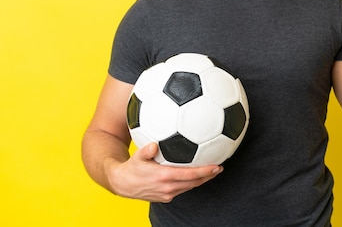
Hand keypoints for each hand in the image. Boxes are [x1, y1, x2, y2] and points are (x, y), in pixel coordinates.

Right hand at [107, 142, 222, 202]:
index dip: (205, 171)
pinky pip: (182, 189)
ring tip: (212, 171)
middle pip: (194, 183)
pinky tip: (196, 176)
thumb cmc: (131, 167)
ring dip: (201, 180)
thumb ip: (146, 150)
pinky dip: (191, 183)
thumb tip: (154, 144)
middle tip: (219, 168)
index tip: (216, 166)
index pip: (190, 175)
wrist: (122, 184)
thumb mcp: (137, 156)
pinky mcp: (165, 197)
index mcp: (164, 177)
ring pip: (189, 187)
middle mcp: (168, 188)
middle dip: (208, 176)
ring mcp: (167, 194)